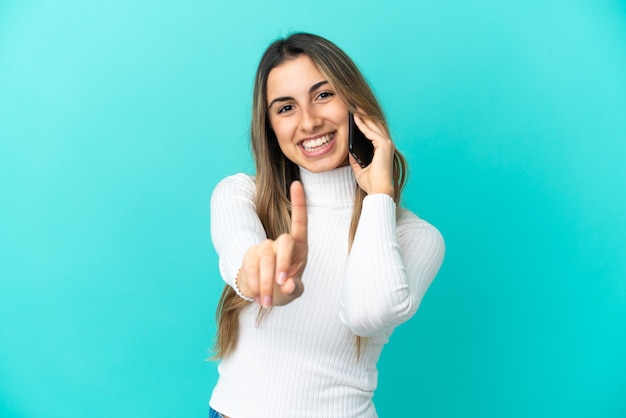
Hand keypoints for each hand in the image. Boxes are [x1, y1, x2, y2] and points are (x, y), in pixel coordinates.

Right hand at [237, 181, 307, 306]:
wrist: (264, 295)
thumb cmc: (285, 289)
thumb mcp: (294, 292)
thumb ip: (294, 289)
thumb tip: (289, 285)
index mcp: (299, 246)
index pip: (299, 221)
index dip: (298, 202)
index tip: (296, 184)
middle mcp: (281, 242)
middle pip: (283, 242)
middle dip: (283, 263)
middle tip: (283, 284)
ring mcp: (264, 247)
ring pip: (265, 255)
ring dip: (266, 280)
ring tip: (267, 301)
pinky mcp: (249, 256)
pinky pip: (250, 264)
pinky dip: (254, 281)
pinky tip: (257, 295)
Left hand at [348, 112, 394, 196]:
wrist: (378, 190)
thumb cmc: (371, 182)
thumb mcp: (359, 168)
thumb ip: (355, 159)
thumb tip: (349, 151)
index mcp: (383, 150)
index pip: (374, 132)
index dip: (366, 123)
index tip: (357, 116)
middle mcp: (387, 145)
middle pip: (375, 126)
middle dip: (366, 115)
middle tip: (356, 107)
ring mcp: (387, 144)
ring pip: (374, 126)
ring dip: (364, 116)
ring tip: (355, 108)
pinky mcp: (384, 145)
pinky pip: (371, 132)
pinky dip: (363, 125)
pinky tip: (356, 119)